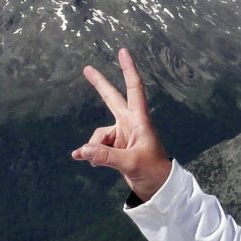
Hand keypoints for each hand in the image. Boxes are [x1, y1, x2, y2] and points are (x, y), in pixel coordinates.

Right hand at [72, 47, 172, 201]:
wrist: (158, 188)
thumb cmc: (153, 171)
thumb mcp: (130, 163)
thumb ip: (106, 157)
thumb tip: (82, 151)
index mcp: (139, 120)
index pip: (134, 88)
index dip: (128, 69)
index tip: (123, 51)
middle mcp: (130, 123)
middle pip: (112, 99)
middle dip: (99, 85)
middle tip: (87, 68)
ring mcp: (122, 135)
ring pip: (99, 134)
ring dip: (94, 146)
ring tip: (96, 161)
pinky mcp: (116, 148)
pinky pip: (97, 147)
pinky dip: (91, 153)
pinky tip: (83, 159)